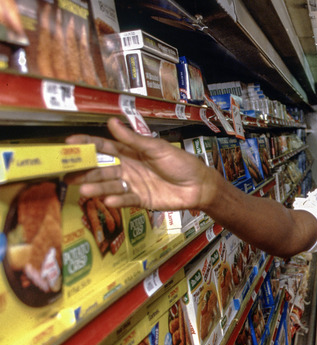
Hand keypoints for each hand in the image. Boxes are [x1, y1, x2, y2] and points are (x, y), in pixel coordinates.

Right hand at [65, 117, 216, 210]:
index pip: (104, 147)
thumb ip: (133, 139)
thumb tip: (111, 122)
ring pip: (110, 185)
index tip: (69, 143)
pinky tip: (108, 200)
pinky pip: (125, 199)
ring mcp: (133, 184)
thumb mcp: (157, 147)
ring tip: (83, 190)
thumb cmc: (180, 162)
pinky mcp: (140, 200)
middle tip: (66, 173)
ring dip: (97, 188)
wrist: (198, 185)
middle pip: (101, 169)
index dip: (87, 145)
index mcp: (130, 151)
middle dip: (84, 171)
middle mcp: (128, 167)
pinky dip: (117, 200)